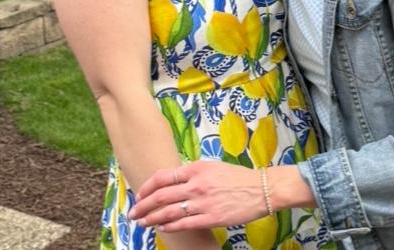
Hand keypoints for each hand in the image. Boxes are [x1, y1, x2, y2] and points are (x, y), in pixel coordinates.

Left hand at [129, 160, 268, 232]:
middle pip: (161, 195)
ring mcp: (203, 202)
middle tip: (133, 213)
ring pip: (169, 212)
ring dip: (152, 218)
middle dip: (143, 205)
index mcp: (197, 168)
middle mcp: (197, 184)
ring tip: (142, 223)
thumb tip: (173, 181)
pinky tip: (162, 228)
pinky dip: (169, 226)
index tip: (139, 194)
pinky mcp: (211, 218)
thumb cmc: (237, 177)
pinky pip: (184, 224)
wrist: (261, 188)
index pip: (164, 176)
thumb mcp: (213, 166)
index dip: (148, 187)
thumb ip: (193, 172)